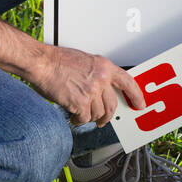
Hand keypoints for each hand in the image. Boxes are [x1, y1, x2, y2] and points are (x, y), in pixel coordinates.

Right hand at [31, 44, 146, 126]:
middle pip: (112, 105)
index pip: (128, 82)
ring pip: (97, 114)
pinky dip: (78, 120)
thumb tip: (103, 90)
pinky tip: (73, 115)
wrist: (42, 63)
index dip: (136, 95)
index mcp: (104, 66)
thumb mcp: (85, 61)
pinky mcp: (80, 103)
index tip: (140, 104)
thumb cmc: (58, 61)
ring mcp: (91, 92)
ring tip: (79, 113)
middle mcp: (101, 79)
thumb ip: (97, 74)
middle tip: (103, 120)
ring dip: (89, 117)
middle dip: (107, 116)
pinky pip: (84, 118)